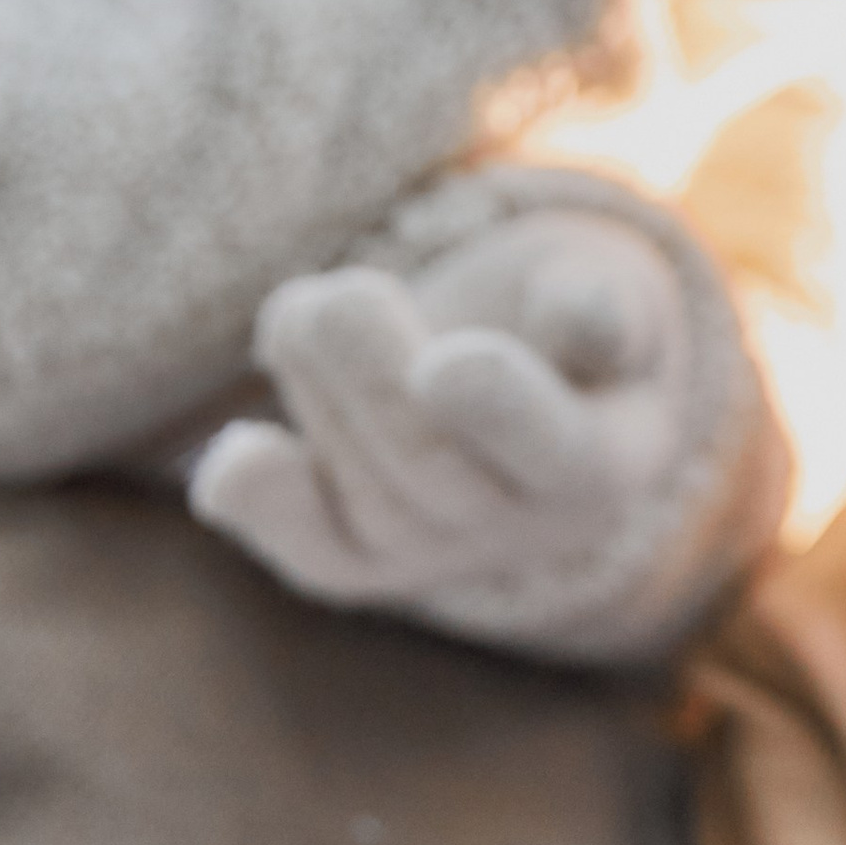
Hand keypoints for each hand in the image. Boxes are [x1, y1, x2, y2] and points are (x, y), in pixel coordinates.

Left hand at [190, 169, 784, 661]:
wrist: (514, 374)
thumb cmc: (559, 311)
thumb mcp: (602, 284)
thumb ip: (600, 301)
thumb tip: (588, 320)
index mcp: (606, 459)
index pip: (556, 451)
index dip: (500, 412)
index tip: (444, 364)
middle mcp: (526, 529)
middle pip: (433, 471)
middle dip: (369, 372)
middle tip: (348, 289)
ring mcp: (438, 553)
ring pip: (363, 497)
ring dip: (315, 386)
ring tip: (309, 305)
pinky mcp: (358, 560)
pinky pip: (311, 553)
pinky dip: (263, 507)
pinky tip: (239, 452)